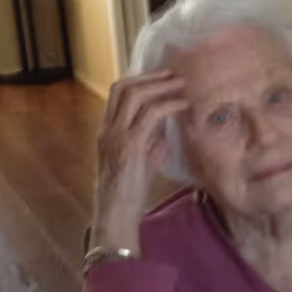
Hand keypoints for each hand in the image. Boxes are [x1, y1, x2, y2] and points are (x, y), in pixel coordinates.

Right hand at [91, 71, 188, 250]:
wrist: (115, 216)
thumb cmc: (128, 196)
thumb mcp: (141, 164)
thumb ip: (151, 145)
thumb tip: (167, 133)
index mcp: (107, 132)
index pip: (116, 94)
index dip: (138, 80)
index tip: (161, 78)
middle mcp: (108, 130)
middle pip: (122, 87)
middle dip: (150, 77)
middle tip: (174, 74)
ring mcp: (117, 137)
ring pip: (135, 95)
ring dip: (161, 85)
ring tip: (181, 84)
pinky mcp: (130, 146)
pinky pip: (150, 114)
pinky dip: (169, 104)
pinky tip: (183, 105)